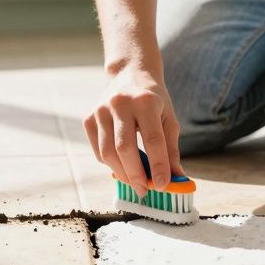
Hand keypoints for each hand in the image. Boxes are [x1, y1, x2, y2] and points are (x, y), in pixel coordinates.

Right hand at [82, 66, 182, 197]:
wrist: (129, 73)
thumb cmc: (153, 99)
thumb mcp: (168, 118)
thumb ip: (171, 149)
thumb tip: (176, 179)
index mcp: (145, 101)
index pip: (153, 140)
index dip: (158, 165)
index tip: (162, 185)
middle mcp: (120, 104)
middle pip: (124, 148)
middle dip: (135, 175)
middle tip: (144, 191)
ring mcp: (100, 110)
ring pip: (107, 152)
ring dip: (121, 173)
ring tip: (134, 182)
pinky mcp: (88, 118)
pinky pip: (98, 150)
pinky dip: (109, 163)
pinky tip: (121, 165)